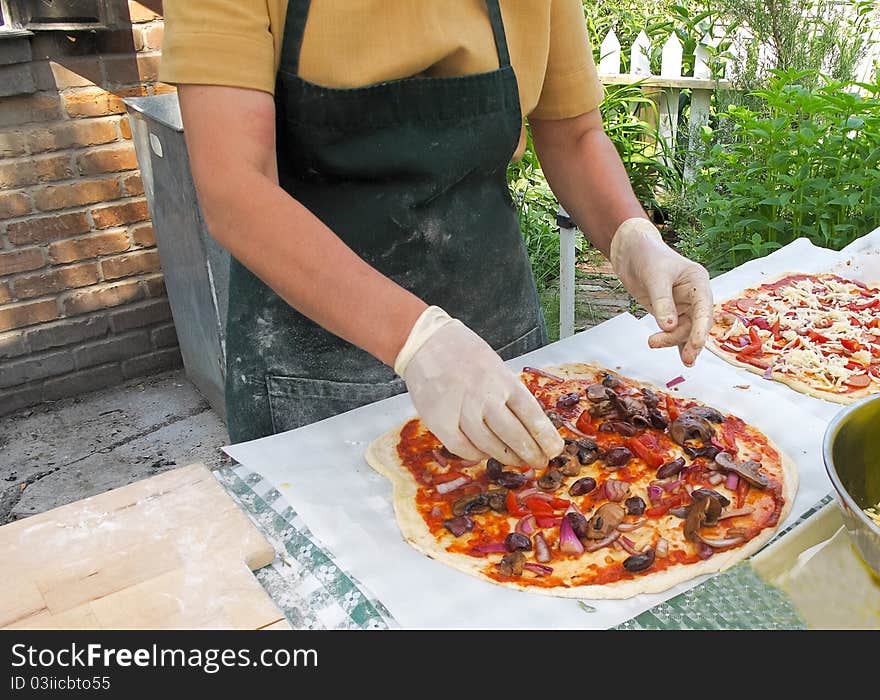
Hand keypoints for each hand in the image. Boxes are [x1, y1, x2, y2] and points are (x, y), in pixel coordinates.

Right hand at [395, 307, 564, 464]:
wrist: (425, 342)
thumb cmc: (465, 354)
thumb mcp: (496, 366)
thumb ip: (509, 393)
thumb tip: (530, 426)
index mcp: (503, 381)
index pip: (532, 416)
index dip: (546, 438)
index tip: (554, 450)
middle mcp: (485, 396)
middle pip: (514, 436)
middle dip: (530, 454)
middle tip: (538, 462)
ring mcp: (461, 410)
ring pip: (490, 446)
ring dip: (506, 457)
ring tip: (515, 460)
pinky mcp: (440, 422)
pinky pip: (463, 449)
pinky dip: (477, 455)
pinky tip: (483, 453)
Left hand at [610, 218, 712, 365]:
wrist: (632, 253)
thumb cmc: (647, 257)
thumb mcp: (654, 277)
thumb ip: (662, 302)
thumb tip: (669, 326)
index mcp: (698, 281)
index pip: (704, 309)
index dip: (701, 329)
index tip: (696, 345)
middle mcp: (695, 295)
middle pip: (695, 323)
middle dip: (687, 340)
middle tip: (681, 357)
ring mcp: (683, 306)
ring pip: (684, 330)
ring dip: (673, 341)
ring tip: (653, 342)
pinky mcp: (670, 313)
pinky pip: (677, 332)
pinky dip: (676, 344)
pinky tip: (682, 358)